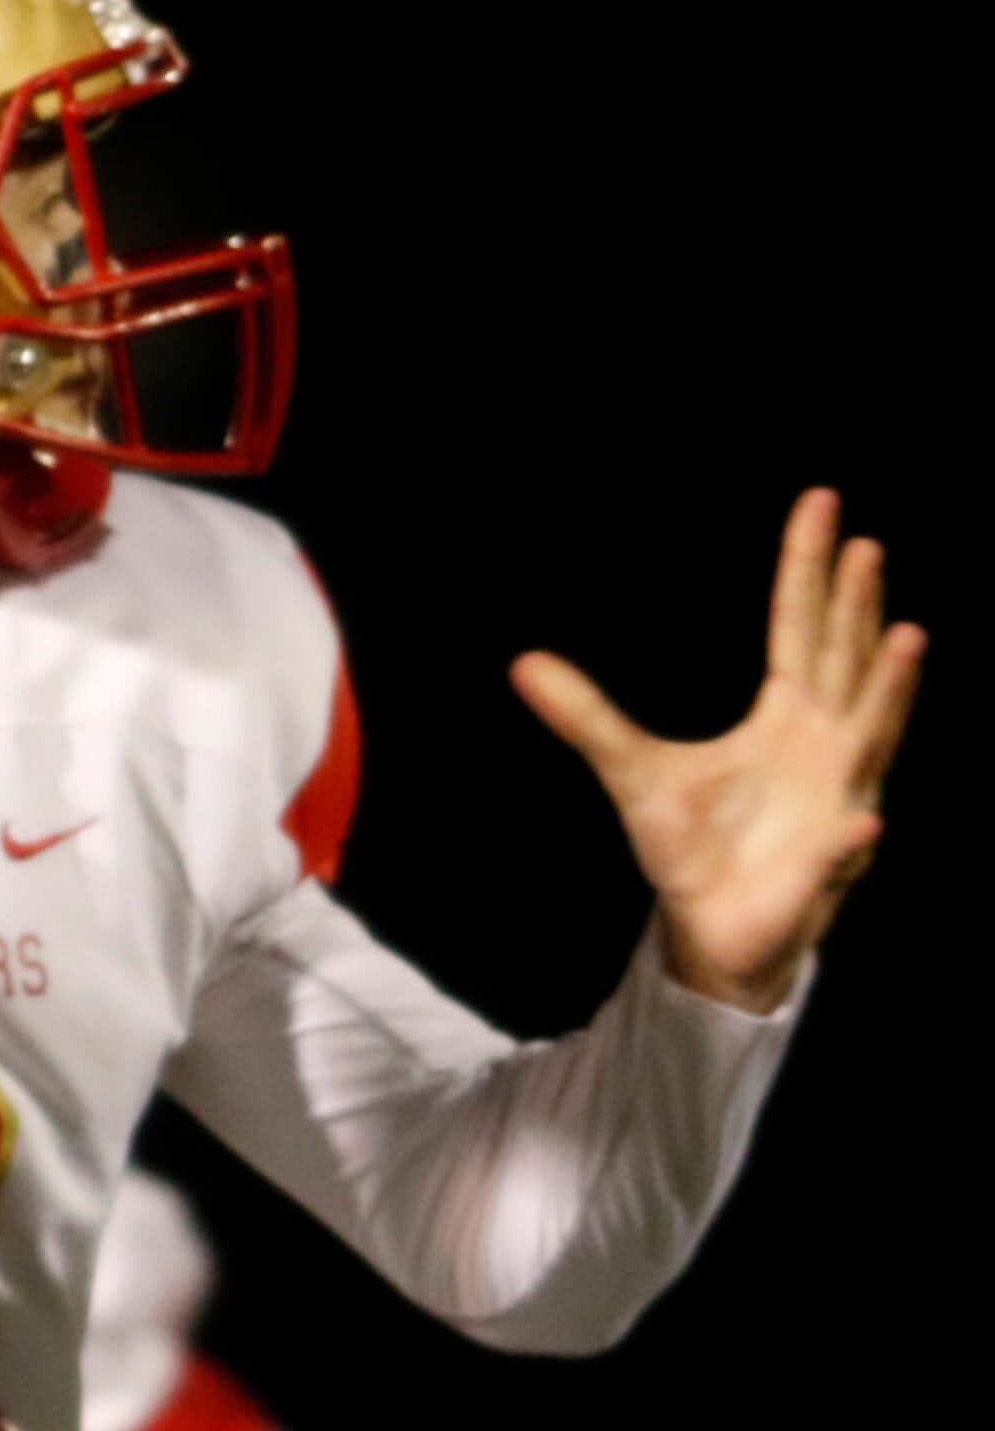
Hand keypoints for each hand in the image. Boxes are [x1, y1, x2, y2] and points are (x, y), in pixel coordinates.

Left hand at [510, 489, 925, 1013]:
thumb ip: (586, 716)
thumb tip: (522, 663)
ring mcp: (837, 801)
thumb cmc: (691, 844)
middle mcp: (825, 745)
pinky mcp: (825, 865)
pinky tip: (861, 822)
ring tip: (909, 637)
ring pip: (871, 738)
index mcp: (786, 716)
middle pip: (843, 662)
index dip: (807, 570)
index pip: (799, 627)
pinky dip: (852, 838)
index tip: (822, 503)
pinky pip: (842, 850)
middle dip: (856, 609)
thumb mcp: (630, 769)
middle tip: (866, 544)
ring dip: (891, 693)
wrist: (713, 927)